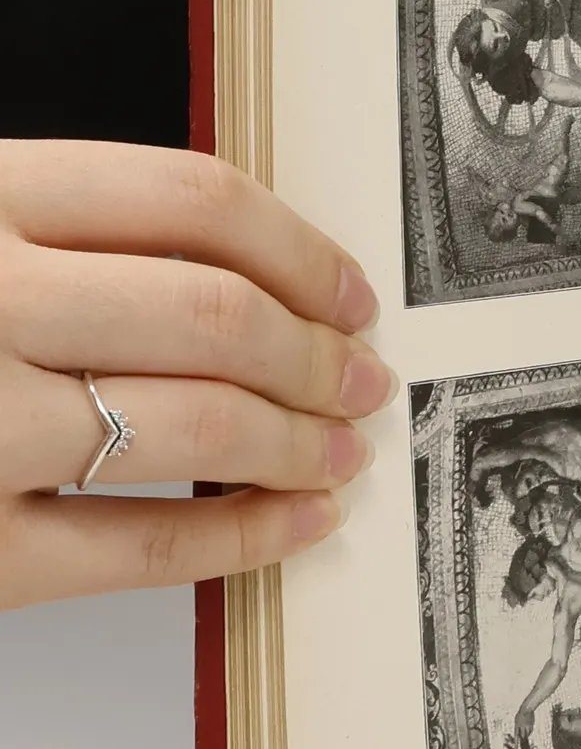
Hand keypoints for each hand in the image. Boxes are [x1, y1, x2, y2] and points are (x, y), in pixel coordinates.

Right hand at [0, 143, 395, 610]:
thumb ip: (47, 231)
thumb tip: (244, 276)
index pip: (187, 200)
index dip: (301, 249)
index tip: (351, 292)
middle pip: (211, 313)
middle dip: (316, 353)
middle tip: (364, 380)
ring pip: (193, 425)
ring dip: (299, 441)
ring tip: (342, 450)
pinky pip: (140, 549)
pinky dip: (244, 536)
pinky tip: (298, 524)